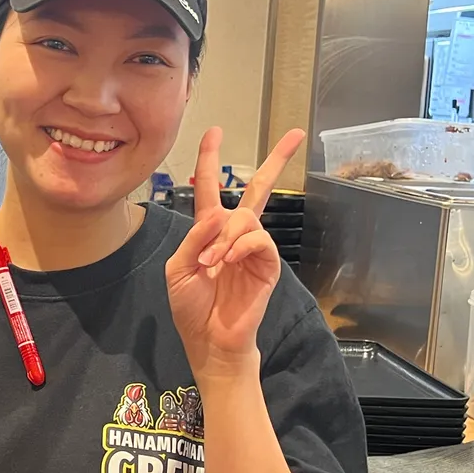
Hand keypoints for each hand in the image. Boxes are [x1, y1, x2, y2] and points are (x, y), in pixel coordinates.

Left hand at [166, 127, 304, 379]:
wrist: (209, 341)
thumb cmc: (191, 308)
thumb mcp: (178, 269)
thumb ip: (193, 239)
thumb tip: (217, 215)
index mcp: (209, 231)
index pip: (211, 187)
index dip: (210, 159)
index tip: (214, 131)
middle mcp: (234, 234)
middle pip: (258, 188)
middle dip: (276, 161)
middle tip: (295, 134)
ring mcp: (253, 249)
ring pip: (246, 218)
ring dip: (224, 239)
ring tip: (211, 265)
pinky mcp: (267, 265)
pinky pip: (258, 240)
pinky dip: (239, 248)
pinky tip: (227, 263)